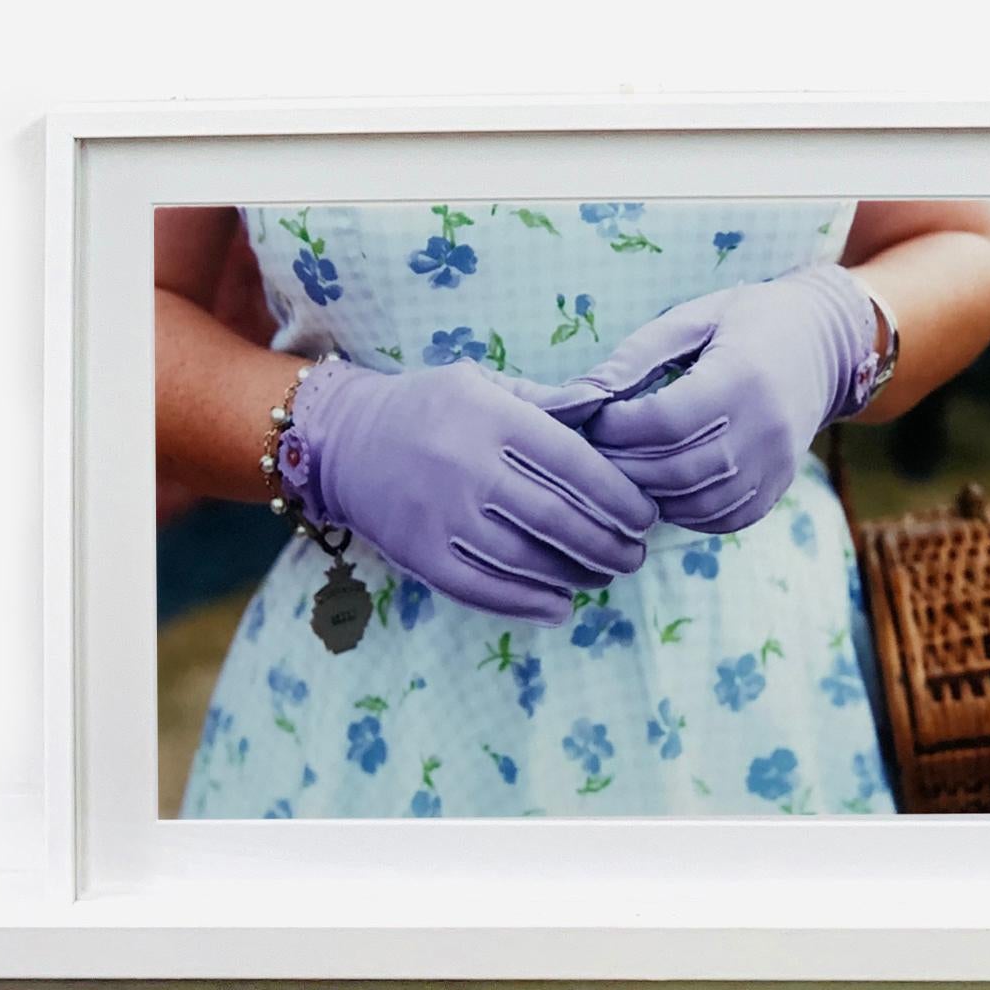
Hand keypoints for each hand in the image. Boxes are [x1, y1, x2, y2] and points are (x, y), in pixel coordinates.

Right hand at [280, 359, 657, 624]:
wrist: (343, 438)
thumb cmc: (431, 408)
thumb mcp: (485, 384)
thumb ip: (547, 404)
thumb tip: (614, 419)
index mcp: (494, 418)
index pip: (576, 464)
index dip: (620, 497)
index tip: (646, 516)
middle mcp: (469, 466)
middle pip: (559, 518)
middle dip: (610, 544)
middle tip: (635, 555)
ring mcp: (441, 514)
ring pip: (527, 559)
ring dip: (577, 575)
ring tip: (605, 575)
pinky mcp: (419, 553)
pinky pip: (482, 589)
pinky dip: (528, 603)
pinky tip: (559, 605)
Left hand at [556, 265, 880, 532]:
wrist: (823, 345)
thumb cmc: (745, 322)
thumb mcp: (690, 320)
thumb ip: (634, 360)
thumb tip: (574, 400)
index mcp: (742, 377)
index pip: (665, 422)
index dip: (618, 428)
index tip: (593, 418)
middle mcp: (765, 430)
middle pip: (675, 469)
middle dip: (622, 466)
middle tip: (591, 452)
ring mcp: (774, 468)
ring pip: (693, 503)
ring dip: (646, 493)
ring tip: (620, 469)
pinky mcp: (774, 492)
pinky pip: (717, 519)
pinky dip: (679, 510)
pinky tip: (659, 486)